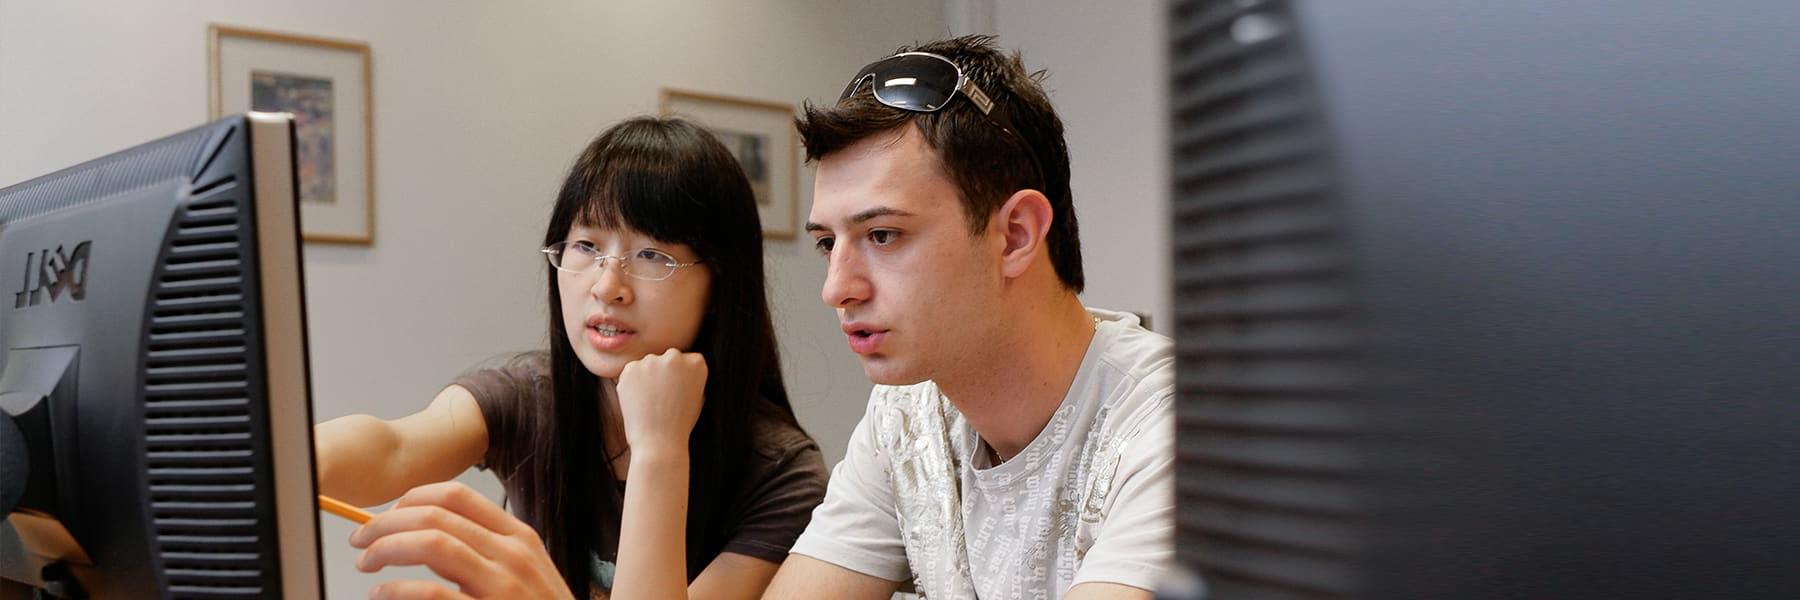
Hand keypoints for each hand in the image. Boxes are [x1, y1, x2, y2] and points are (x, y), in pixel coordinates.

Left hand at [349, 481, 573, 599]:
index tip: (389, 513)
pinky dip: (396, 590)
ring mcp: (501, 586)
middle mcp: (511, 555)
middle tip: (361, 538)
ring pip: (432, 543)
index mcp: (519, 538)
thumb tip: (426, 536)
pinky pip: (430, 593)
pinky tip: (382, 593)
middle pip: (436, 516)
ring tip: (366, 561)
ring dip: (387, 548)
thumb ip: (485, 552)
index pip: (458, 496)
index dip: (413, 498)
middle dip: (386, 522)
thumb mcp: (524, 574)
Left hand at [615, 348, 707, 452]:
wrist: (658, 441)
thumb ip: (691, 376)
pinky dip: (633, 383)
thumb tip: (681, 367)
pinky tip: (639, 401)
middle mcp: (674, 356)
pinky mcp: (630, 368)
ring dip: (648, 377)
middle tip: (663, 397)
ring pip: (649, 364)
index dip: (682, 377)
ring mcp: (651, 361)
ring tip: (651, 401)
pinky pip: (632, 371)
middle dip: (665, 373)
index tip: (679, 392)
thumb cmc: (680, 423)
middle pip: (668, 359)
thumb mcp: (699, 396)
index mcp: (697, 362)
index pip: (688, 360)